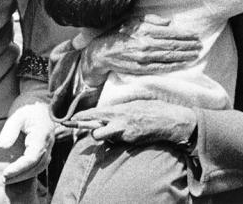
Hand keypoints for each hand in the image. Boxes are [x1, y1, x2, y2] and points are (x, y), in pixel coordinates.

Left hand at [0, 99, 53, 182]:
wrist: (39, 101)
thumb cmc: (28, 107)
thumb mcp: (17, 115)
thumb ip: (9, 130)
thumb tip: (1, 146)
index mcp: (42, 133)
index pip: (33, 156)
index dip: (20, 167)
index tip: (5, 173)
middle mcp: (48, 141)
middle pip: (38, 165)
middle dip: (22, 175)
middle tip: (4, 178)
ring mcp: (49, 145)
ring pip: (41, 166)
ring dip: (26, 175)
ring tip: (9, 178)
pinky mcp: (45, 147)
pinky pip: (40, 163)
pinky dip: (30, 171)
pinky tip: (18, 173)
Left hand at [76, 101, 196, 145]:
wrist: (171, 120)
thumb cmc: (155, 107)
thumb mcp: (137, 100)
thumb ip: (121, 104)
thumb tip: (108, 106)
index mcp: (121, 109)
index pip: (96, 114)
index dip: (82, 117)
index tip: (71, 119)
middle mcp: (121, 123)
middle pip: (95, 131)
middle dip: (88, 130)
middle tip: (83, 127)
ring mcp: (125, 134)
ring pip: (105, 137)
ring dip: (104, 134)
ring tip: (109, 128)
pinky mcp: (131, 142)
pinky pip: (117, 140)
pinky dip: (116, 137)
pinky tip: (125, 131)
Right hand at [82, 14, 202, 84]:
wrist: (102, 52)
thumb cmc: (119, 33)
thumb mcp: (134, 20)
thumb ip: (153, 20)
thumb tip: (170, 23)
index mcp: (145, 30)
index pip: (171, 33)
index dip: (185, 35)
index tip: (195, 35)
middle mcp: (146, 44)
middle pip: (173, 45)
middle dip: (189, 45)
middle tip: (200, 44)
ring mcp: (144, 58)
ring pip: (170, 57)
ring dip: (185, 55)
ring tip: (196, 53)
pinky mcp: (141, 69)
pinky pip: (162, 68)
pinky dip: (175, 65)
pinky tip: (184, 64)